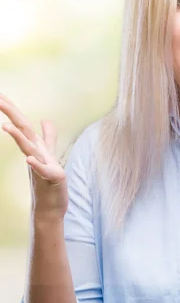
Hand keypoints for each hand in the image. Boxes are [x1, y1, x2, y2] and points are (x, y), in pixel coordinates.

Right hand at [0, 94, 67, 221]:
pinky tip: (29, 159)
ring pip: (30, 149)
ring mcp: (42, 166)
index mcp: (35, 147)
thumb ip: (48, 137)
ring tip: (7, 126)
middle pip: (23, 131)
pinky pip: (43, 170)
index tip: (0, 94)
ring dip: (19, 138)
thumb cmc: (49, 181)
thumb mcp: (50, 154)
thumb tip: (45, 120)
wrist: (51, 207)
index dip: (12, 109)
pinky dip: (36, 164)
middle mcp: (35, 154)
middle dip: (11, 115)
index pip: (22, 124)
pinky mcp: (52, 178)